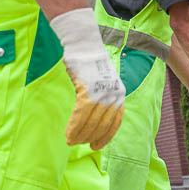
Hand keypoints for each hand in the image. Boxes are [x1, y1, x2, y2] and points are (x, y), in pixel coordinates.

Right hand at [50, 8, 124, 149]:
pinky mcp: (88, 91)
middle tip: (78, 144)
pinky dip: (74, 127)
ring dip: (80, 135)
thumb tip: (95, 115)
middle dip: (90, 137)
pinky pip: (81, 115)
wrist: (83, 44)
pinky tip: (69, 134)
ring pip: (91, 122)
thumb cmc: (89, 62)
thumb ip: (103, 97)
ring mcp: (102, 93)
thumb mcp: (104, 81)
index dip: (105, 136)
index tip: (96, 145)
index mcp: (120, 93)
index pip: (115, 122)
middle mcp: (114, 94)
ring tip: (72, 141)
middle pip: (102, 125)